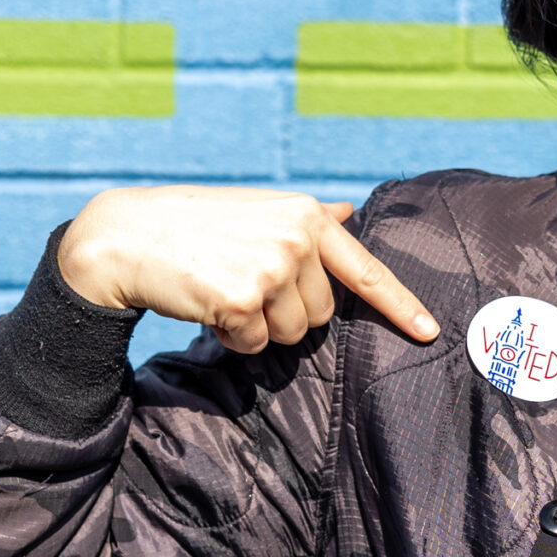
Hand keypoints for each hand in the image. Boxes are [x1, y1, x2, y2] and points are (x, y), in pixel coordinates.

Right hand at [56, 185, 437, 353]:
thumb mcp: (259, 211)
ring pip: (289, 335)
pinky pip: (255, 345)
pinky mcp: (241, 299)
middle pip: (319, 315)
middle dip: (285, 313)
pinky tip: (206, 304)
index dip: (400, 305)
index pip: (366, 269)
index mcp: (307, 217)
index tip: (430, 332)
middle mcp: (297, 240)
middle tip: (243, 284)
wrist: (126, 235)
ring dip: (258, 327)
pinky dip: (231, 337)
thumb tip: (350, 211)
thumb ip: (309, 221)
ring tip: (223, 289)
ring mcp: (271, 269)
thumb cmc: (196, 225)